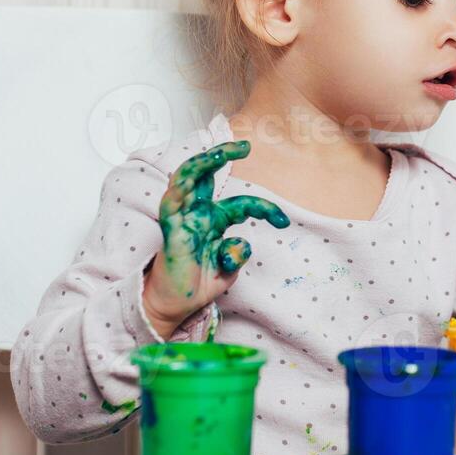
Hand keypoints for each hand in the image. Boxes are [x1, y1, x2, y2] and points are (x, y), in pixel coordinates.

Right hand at [141, 140, 289, 338]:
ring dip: (202, 162)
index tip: (284, 221)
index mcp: (212, 221)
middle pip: (207, 175)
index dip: (265, 209)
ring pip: (186, 178)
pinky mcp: (171, 230)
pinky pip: (172, 203)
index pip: (242, 204)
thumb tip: (242, 244)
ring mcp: (182, 219)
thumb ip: (237, 255)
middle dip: (223, 153)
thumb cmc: (194, 287)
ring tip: (221, 152)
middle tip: (245, 145)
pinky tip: (191, 177)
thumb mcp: (227, 270)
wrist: (172, 309)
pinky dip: (181, 187)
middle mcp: (197, 214)